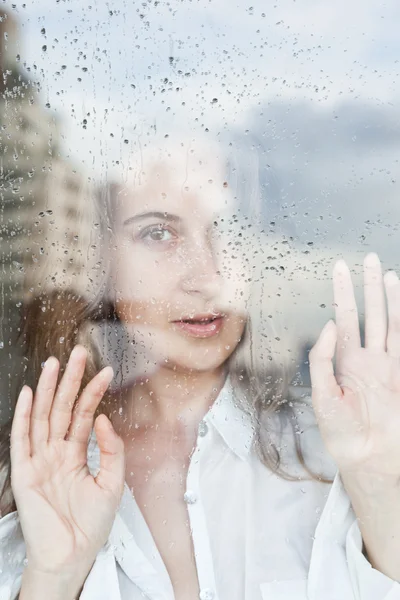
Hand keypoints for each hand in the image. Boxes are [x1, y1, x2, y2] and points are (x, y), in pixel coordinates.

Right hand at [10, 346, 124, 589]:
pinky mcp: (24, 472)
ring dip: (47, 389)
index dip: (94, 393)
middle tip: (78, 353)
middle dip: (69, 380)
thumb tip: (102, 419)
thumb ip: (111, 450)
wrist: (72, 556)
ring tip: (54, 364)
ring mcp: (39, 460)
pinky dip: (23, 416)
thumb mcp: (112, 483)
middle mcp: (56, 453)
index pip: (83, 415)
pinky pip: (21, 440)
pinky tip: (27, 394)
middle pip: (61, 408)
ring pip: (42, 416)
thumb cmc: (90, 526)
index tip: (106, 371)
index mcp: (75, 455)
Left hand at [309, 252, 399, 480]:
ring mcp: (388, 365)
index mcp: (345, 361)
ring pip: (389, 322)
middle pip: (368, 314)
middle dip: (367, 287)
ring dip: (388, 298)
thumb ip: (322, 358)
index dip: (342, 294)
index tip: (339, 269)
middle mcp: (367, 358)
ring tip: (386, 272)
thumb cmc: (341, 431)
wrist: (368, 458)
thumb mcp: (321, 393)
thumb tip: (329, 324)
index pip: (344, 319)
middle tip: (367, 258)